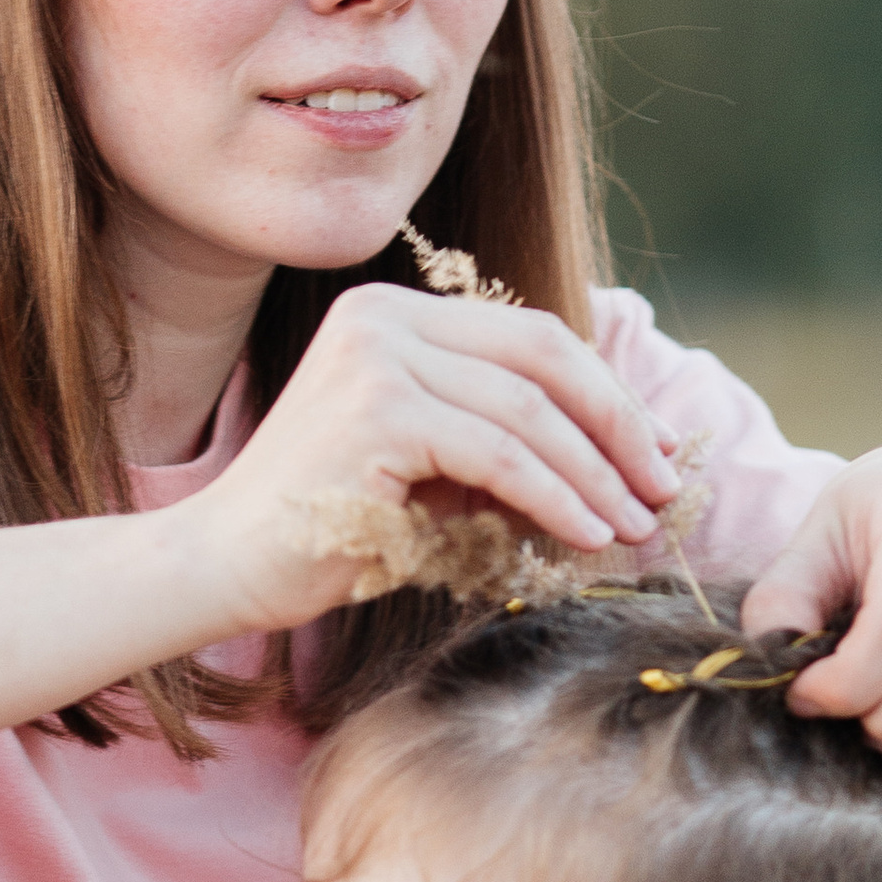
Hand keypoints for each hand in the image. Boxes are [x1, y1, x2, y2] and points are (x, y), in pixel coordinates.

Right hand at [189, 283, 683, 632]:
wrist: (221, 566)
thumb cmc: (322, 531)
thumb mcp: (427, 471)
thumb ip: (497, 446)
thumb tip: (612, 461)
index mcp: (392, 315)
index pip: (529, 339)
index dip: (604, 395)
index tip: (649, 454)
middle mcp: (383, 318)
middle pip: (543, 357)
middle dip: (617, 426)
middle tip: (660, 488)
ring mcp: (378, 359)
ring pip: (529, 411)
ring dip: (596, 474)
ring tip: (632, 526)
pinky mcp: (378, 413)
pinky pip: (500, 455)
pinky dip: (555, 496)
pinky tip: (583, 534)